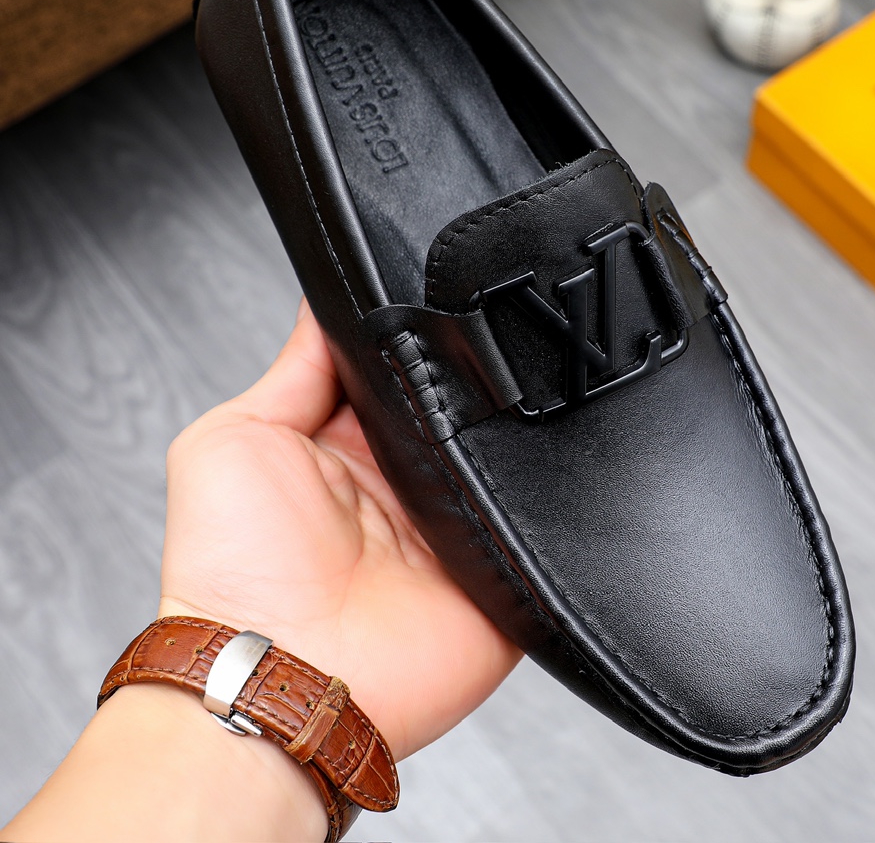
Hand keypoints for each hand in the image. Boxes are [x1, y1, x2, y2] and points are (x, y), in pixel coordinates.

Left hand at [159, 298, 521, 759]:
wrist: (280, 679)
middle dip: (471, 376)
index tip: (434, 293)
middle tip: (474, 350)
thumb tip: (328, 303)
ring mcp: (457, 526)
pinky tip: (532, 469)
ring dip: (504, 432)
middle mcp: (408, 482)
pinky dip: (542, 495)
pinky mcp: (498, 571)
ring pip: (505, 450)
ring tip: (496, 414)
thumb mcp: (234, 438)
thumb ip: (295, 371)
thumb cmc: (232, 572)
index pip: (401, 370)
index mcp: (352, 445)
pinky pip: (540, 521)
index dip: (415, 334)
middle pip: (462, 404)